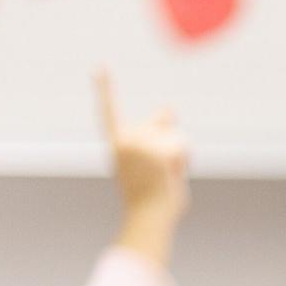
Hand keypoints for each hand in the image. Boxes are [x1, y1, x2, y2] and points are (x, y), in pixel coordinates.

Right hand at [98, 70, 188, 266]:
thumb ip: (158, 134)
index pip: (108, 110)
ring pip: (176, 135)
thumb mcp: (151, 162)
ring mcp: (140, 144)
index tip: (100, 65)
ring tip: (166, 177)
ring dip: (180, 156)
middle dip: (171, 144)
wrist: (148, 220)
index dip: (105, 87)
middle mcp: (125, 139)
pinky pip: (183, 145)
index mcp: (117, 143)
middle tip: (160, 173)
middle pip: (162, 123)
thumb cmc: (150, 198)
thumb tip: (170, 106)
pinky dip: (186, 161)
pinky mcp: (156, 151)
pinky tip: (172, 176)